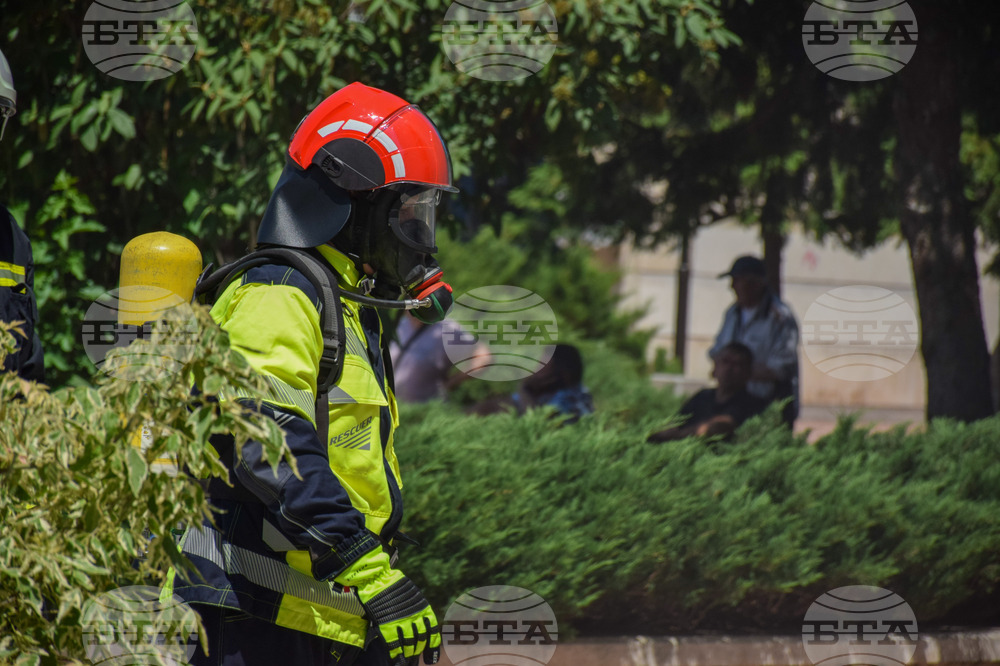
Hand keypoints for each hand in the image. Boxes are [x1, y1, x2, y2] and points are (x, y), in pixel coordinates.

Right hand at [335, 549, 440, 664]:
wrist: (378, 579)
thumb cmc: (395, 585)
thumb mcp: (413, 595)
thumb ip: (417, 608)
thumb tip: (422, 621)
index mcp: (423, 608)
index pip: (432, 632)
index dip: (432, 646)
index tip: (431, 657)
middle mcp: (415, 617)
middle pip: (420, 639)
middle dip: (418, 649)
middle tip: (414, 653)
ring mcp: (401, 622)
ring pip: (408, 644)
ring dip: (408, 652)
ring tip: (406, 657)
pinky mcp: (387, 626)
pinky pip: (394, 645)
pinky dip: (395, 654)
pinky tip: (395, 659)